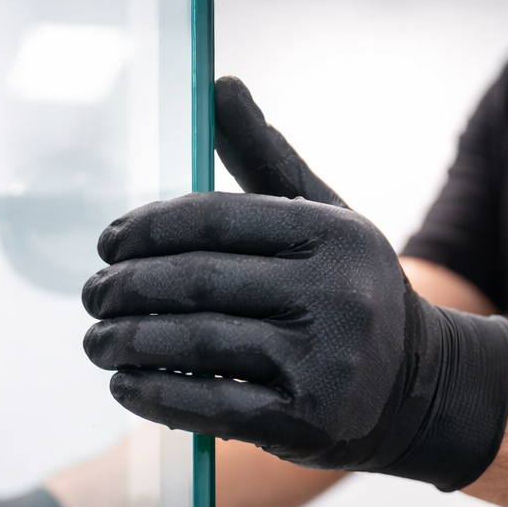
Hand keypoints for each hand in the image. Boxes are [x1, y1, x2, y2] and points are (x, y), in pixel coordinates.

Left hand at [80, 80, 507, 490]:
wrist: (415, 388)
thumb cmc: (347, 291)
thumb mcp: (322, 218)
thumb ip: (265, 157)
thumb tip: (219, 85)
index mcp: (332, 235)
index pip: (214, 221)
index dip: (146, 230)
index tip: (107, 244)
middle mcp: (336, 295)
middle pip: (197, 283)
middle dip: (126, 288)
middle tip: (91, 296)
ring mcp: (324, 362)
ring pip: (195, 343)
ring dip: (127, 342)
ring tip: (96, 340)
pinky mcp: (306, 421)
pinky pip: (208, 405)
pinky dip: (153, 394)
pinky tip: (124, 384)